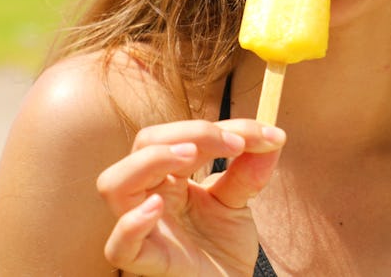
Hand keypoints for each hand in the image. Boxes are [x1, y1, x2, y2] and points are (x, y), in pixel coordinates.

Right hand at [97, 118, 285, 275]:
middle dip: (191, 131)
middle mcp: (151, 193)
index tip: (263, 135)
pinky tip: (156, 206)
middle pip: (146, 143)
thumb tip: (275, 137)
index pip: (181, 134)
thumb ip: (249, 171)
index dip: (220, 127)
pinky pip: (119, 246)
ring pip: (115, 183)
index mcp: (170, 175)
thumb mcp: (238, 202)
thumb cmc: (222, 248)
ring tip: (190, 156)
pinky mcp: (146, 262)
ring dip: (152, 160)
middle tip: (234, 143)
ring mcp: (145, 227)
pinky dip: (132, 223)